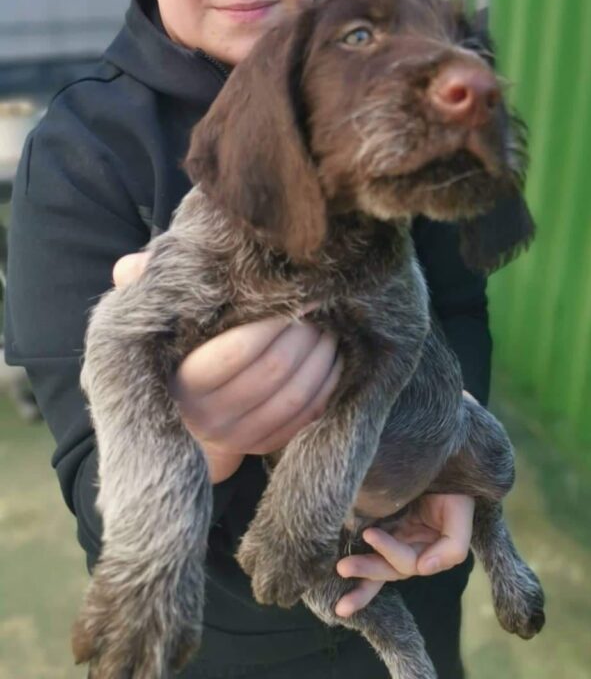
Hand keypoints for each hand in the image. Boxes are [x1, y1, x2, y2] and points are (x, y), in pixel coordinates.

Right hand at [112, 252, 342, 482]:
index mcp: (182, 380)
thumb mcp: (156, 319)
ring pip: (294, 397)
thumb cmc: (175, 348)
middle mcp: (208, 416)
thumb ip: (142, 287)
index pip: (235, 352)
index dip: (273, 322)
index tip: (301, 292)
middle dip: (305, 335)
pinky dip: (327, 388)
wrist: (181, 415)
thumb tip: (132, 267)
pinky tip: (335, 359)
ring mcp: (236, 437)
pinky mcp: (262, 446)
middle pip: (273, 371)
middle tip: (323, 306)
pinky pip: (305, 419)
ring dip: (322, 359)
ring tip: (332, 328)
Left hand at [334, 493, 474, 616]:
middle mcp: (411, 548)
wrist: (444, 461)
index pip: (407, 561)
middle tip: (343, 567)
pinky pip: (370, 548)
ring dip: (360, 573)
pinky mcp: (383, 525)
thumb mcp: (460, 514)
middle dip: (367, 570)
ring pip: (378, 565)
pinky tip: (339, 574)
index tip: (371, 534)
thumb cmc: (454, 487)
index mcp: (430, 550)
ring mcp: (397, 538)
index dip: (390, 551)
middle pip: (389, 569)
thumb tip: (423, 569)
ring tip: (340, 570)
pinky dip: (359, 561)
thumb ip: (453, 547)